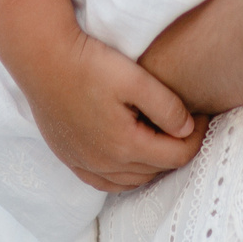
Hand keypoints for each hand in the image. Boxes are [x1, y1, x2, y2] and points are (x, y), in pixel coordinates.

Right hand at [14, 25, 205, 192]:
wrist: (41, 59)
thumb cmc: (88, 64)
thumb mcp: (135, 78)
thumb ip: (166, 107)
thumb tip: (188, 130)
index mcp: (125, 145)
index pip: (177, 156)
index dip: (197, 136)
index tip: (201, 114)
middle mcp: (105, 163)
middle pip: (156, 170)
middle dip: (176, 149)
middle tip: (183, 122)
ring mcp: (84, 164)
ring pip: (132, 181)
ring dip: (151, 164)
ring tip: (159, 135)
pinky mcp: (69, 158)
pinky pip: (104, 182)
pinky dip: (123, 175)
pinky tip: (128, 156)